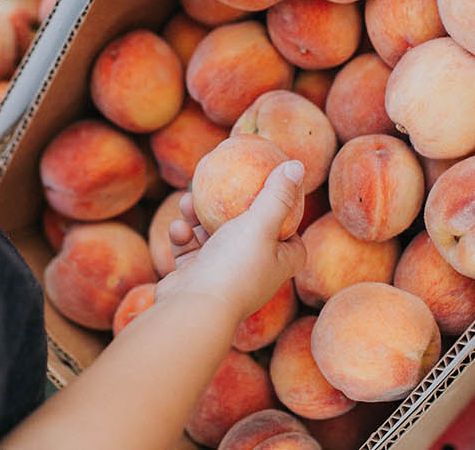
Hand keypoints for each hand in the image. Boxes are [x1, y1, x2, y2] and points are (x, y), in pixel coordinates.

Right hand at [154, 160, 307, 322]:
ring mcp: (222, 275)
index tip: (274, 194)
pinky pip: (190, 250)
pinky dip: (183, 237)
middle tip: (221, 185)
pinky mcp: (195, 277)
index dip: (287, 219)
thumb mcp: (260, 225)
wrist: (194, 309)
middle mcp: (252, 271)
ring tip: (188, 201)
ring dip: (199, 218)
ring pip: (212, 237)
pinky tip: (177, 228)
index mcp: (277, 263)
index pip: (292, 240)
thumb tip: (297, 165)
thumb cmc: (235, 267)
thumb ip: (277, 196)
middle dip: (231, 208)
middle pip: (247, 233)